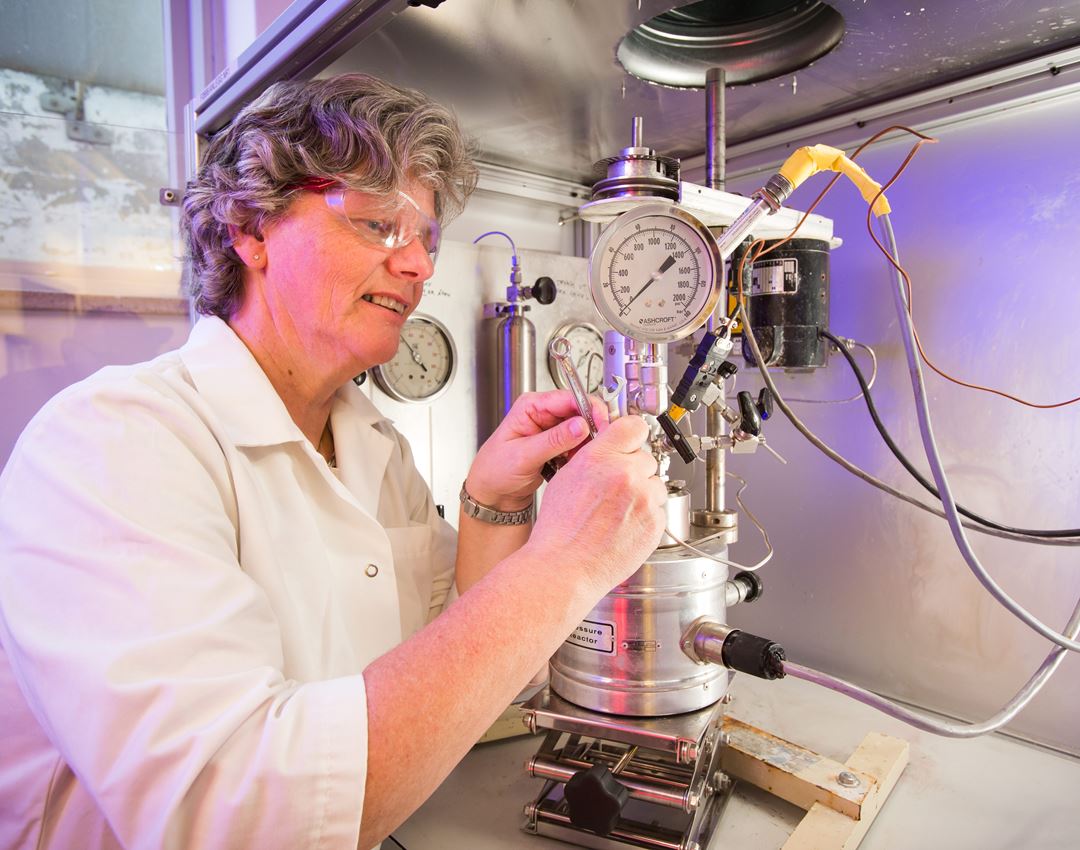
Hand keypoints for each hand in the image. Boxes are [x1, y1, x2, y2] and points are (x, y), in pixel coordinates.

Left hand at [466, 390, 608, 510]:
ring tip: (579, 460)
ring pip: (583, 429)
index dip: (589, 409)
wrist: (492, 491)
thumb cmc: (495, 470)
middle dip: (591, 429)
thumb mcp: (523, 455)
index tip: (602, 424)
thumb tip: (580, 426)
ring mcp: (552, 428)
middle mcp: (544, 413)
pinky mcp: (559, 444)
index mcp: (531, 406)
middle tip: (596, 447)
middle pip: (580, 411)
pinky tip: (574, 464)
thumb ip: (553, 441)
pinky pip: (579, 444)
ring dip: (586, 444)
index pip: (569, 398)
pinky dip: (581, 454)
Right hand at [527, 416, 667, 591]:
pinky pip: (658, 510)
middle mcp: (625, 474)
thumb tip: (610, 449)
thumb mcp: (567, 478)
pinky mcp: (655, 523)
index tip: (632, 441)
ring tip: (619, 511)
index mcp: (600, 458)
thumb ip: (594, 458)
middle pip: (646, 457)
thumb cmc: (559, 529)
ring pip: (656, 484)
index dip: (632, 434)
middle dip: (634, 470)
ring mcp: (644, 499)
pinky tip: (624, 525)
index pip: (634, 426)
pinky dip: (646, 516)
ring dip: (643, 493)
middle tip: (616, 488)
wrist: (565, 566)